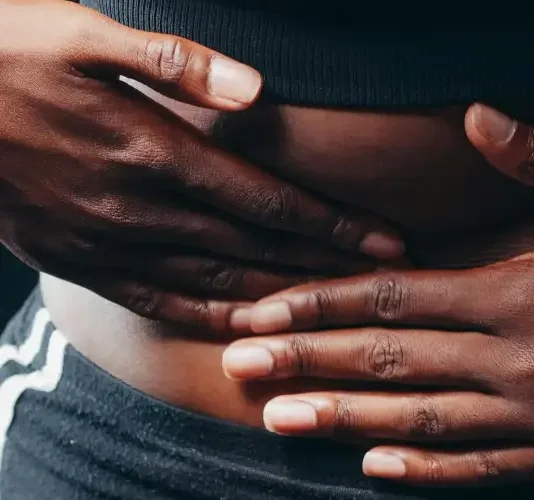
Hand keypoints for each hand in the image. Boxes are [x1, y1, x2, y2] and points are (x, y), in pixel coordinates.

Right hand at [0, 0, 402, 330]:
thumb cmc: (3, 53)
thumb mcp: (84, 34)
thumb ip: (174, 63)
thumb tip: (257, 90)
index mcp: (153, 150)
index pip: (268, 199)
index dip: (333, 225)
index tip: (388, 243)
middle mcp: (139, 208)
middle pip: (256, 247)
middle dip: (328, 267)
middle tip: (388, 286)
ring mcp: (107, 243)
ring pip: (216, 280)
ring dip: (282, 296)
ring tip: (337, 311)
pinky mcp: (77, 262)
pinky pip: (156, 300)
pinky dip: (209, 313)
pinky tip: (246, 323)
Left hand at [222, 104, 533, 485]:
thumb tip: (476, 113)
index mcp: (522, 290)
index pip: (396, 298)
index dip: (322, 305)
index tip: (264, 313)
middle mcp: (524, 359)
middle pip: (394, 362)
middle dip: (309, 364)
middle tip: (238, 370)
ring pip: (428, 421)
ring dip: (348, 422)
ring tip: (282, 423)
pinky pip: (490, 467)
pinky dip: (431, 468)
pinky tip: (379, 467)